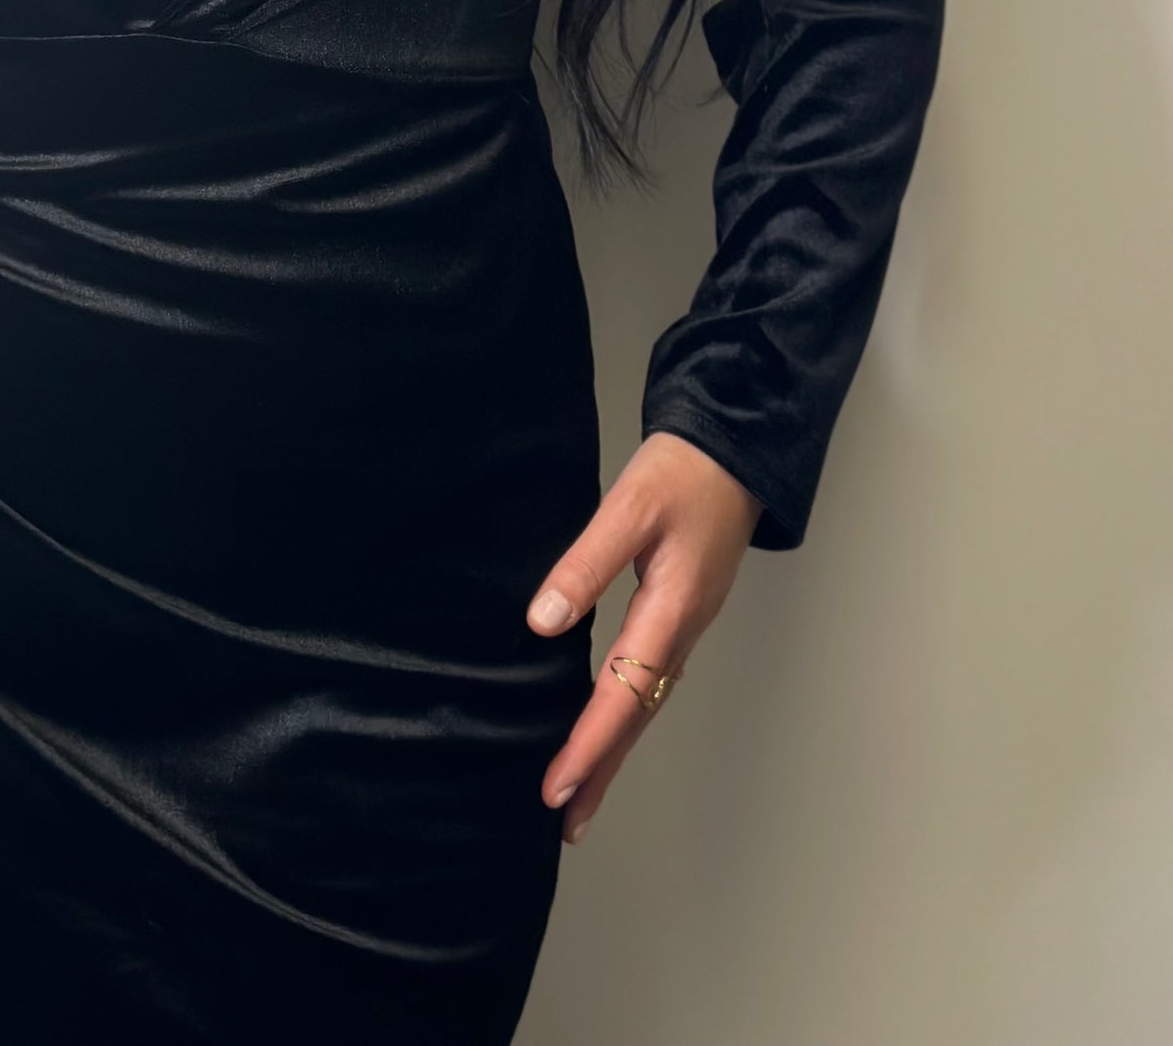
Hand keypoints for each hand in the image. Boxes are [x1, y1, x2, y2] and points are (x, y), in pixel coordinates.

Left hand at [528, 431, 763, 844]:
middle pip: (637, 718)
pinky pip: (649, 682)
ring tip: (579, 796)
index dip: (588, 747)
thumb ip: (586, 564)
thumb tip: (542, 622)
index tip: (555, 789)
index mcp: (670, 612)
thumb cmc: (683, 474)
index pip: (622, 696)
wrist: (735, 452)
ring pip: (645, 705)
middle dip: (601, 772)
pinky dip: (624, 716)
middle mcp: (681, 632)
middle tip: (565, 824)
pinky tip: (605, 726)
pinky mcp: (681, 615)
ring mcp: (685, 628)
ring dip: (612, 751)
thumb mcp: (628, 509)